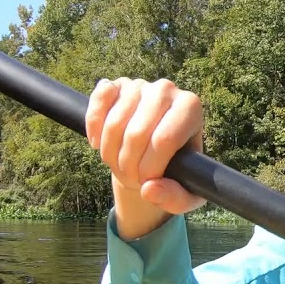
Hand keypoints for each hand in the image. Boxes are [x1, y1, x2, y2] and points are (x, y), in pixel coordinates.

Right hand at [86, 77, 205, 237]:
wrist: (152, 155)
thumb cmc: (174, 174)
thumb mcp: (185, 195)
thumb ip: (175, 198)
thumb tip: (150, 189)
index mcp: (191, 108)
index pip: (164, 140)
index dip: (149, 168)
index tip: (147, 182)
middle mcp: (166, 89)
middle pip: (137, 133)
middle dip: (128, 165)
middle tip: (131, 178)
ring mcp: (139, 85)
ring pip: (114, 123)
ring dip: (110, 153)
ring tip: (119, 164)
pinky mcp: (115, 86)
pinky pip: (98, 102)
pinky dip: (94, 127)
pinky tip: (98, 143)